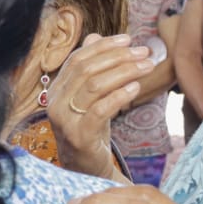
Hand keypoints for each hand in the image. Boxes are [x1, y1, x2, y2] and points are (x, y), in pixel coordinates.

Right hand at [47, 34, 152, 179]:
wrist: (84, 167)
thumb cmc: (89, 128)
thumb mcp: (89, 96)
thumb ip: (89, 68)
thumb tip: (94, 36)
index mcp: (55, 90)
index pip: (77, 59)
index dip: (102, 46)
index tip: (128, 39)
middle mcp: (55, 102)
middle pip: (86, 69)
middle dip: (118, 57)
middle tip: (144, 52)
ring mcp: (65, 120)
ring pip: (94, 86)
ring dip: (125, 72)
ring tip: (147, 66)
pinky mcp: (79, 136)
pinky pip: (101, 110)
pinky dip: (120, 95)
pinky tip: (136, 88)